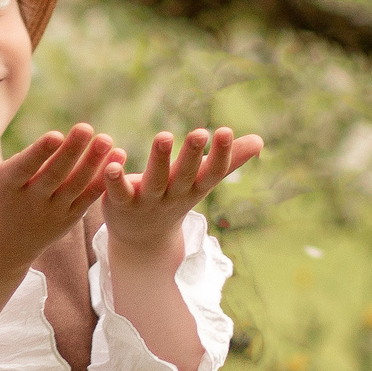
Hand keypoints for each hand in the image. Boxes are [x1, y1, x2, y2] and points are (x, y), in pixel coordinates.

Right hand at [0, 123, 121, 276]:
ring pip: (76, 186)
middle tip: (87, 128)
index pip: (25, 168)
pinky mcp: (69, 219)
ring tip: (107, 139)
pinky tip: (118, 157)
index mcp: (7, 189)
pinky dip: (103, 180)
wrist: (1, 249)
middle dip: (72, 153)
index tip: (54, 134)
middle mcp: (31, 202)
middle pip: (55, 176)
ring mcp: (53, 212)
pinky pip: (89, 198)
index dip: (40, 153)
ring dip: (93, 164)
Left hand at [99, 127, 263, 261]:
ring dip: (159, 160)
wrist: (143, 239)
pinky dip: (114, 180)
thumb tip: (260, 141)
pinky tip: (111, 164)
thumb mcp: (202, 181)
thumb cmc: (176, 197)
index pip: (212, 171)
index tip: (226, 131)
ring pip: (155, 181)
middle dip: (193, 155)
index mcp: (195, 187)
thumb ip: (228, 160)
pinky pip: (119, 192)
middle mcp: (174, 194)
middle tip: (199, 133)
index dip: (221, 154)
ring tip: (164, 136)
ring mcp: (148, 201)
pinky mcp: (121, 204)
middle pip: (185, 175)